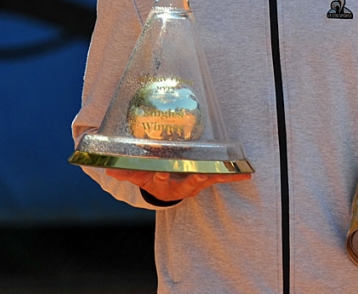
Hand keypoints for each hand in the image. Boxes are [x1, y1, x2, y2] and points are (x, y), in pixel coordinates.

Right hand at [106, 169, 251, 201]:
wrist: (165, 189)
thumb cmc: (150, 177)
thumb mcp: (137, 175)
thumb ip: (125, 171)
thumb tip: (108, 167)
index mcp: (162, 184)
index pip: (158, 180)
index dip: (159, 176)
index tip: (159, 171)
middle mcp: (181, 187)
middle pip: (189, 183)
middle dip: (195, 178)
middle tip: (201, 175)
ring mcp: (195, 184)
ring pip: (209, 179)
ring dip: (221, 177)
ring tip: (236, 173)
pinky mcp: (207, 179)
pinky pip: (221, 177)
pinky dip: (234, 176)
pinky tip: (249, 174)